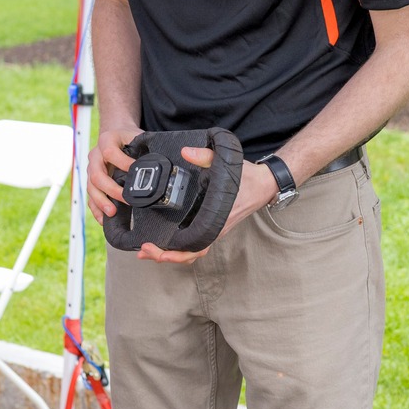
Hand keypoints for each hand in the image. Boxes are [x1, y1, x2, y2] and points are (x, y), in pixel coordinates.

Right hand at [87, 126, 143, 221]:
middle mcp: (95, 156)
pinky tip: (103, 219)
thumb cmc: (127, 136)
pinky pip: (90, 196)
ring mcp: (91, 169)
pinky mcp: (92, 181)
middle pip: (96, 174)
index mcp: (106, 140)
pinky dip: (96, 209)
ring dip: (101, 201)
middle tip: (124, 198)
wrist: (115, 133)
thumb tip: (161, 162)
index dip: (122, 162)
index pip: (109, 152)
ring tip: (111, 213)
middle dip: (110, 188)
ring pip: (91, 187)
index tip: (135, 171)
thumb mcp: (136, 135)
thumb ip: (145, 145)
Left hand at [135, 153, 278, 263]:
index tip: (157, 248)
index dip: (176, 252)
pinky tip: (163, 242)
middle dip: (165, 257)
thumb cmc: (248, 177)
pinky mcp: (211, 226)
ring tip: (147, 250)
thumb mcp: (228, 163)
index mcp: (218, 220)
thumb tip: (185, 152)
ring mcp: (213, 229)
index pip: (196, 246)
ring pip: (191, 252)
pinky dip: (178, 248)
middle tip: (144, 251)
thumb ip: (205, 156)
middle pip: (190, 254)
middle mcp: (215, 229)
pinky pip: (194, 244)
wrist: (264, 184)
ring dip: (170, 255)